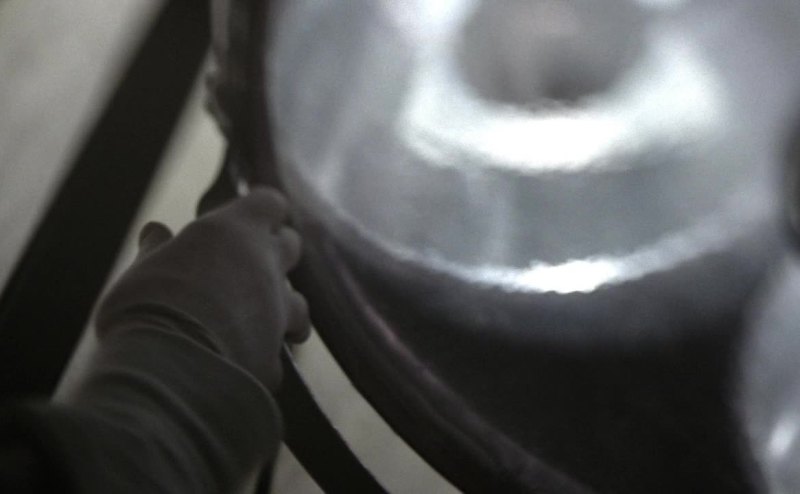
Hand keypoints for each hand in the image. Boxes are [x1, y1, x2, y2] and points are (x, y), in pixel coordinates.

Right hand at [95, 187, 309, 389]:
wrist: (166, 368)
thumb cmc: (145, 306)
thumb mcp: (142, 269)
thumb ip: (157, 250)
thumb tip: (155, 230)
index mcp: (234, 231)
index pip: (269, 203)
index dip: (263, 209)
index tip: (252, 214)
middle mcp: (265, 266)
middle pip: (291, 246)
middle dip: (277, 252)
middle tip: (254, 263)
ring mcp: (277, 312)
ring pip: (301, 306)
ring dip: (285, 311)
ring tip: (263, 322)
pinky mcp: (274, 357)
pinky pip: (276, 358)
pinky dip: (262, 362)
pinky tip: (241, 369)